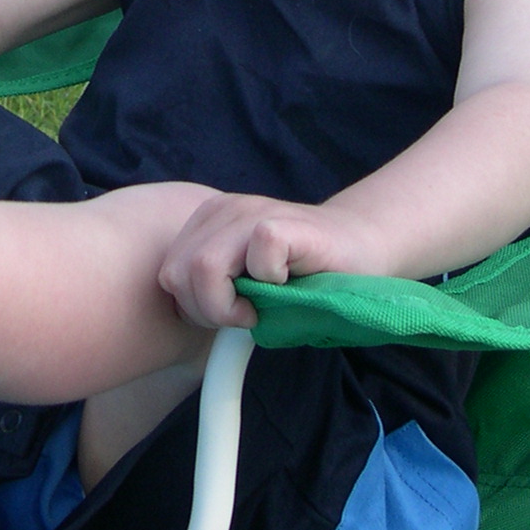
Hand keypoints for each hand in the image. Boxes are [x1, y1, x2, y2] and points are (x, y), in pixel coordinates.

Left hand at [156, 193, 373, 329]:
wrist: (361, 247)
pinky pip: (257, 257)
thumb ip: (211, 291)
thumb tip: (182, 319)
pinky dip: (271, 284)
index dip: (194, 307)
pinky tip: (288, 283)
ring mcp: (252, 211)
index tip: (229, 315)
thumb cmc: (303, 275)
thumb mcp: (246, 284)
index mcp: (207, 222)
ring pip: (204, 266)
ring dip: (231, 303)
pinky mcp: (282, 222)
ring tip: (262, 304)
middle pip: (178, 272)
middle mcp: (223, 210)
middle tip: (245, 314)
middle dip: (208, 309)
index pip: (169, 273)